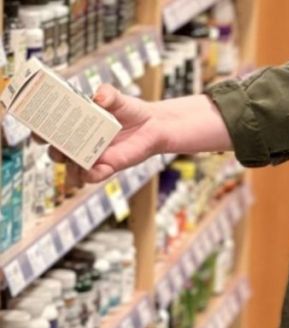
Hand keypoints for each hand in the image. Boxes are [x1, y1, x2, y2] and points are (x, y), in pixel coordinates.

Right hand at [51, 84, 165, 183]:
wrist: (153, 125)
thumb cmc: (129, 110)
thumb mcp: (117, 98)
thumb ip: (107, 93)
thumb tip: (99, 96)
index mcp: (74, 124)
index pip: (50, 130)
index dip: (40, 132)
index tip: (38, 131)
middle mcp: (79, 142)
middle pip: (56, 152)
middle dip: (53, 151)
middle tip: (57, 146)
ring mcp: (93, 156)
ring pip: (71, 168)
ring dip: (68, 167)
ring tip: (72, 161)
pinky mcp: (108, 166)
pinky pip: (93, 176)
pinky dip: (89, 175)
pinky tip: (92, 170)